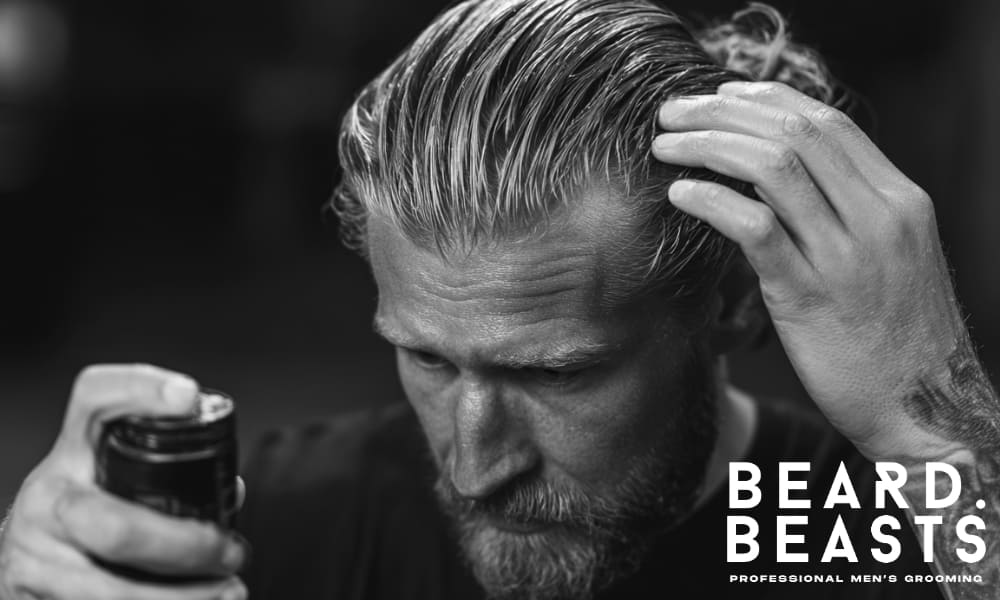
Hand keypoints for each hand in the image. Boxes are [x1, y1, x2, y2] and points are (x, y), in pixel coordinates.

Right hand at [0, 364, 247, 599]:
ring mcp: (32, 555)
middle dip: (186, 547)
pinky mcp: (29, 597)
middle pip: (117, 526)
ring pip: (111, 590)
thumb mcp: (115, 481)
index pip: (96, 399)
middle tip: (231, 554)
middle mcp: (48, 498)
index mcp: (74, 452)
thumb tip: (229, 492)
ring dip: (181, 598)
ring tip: (228, 594)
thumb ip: (169, 478)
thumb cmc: (89, 516)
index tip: (187, 396)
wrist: (21, 562)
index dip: (140, 390)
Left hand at [652, 81, 976, 460]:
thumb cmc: (895, 337)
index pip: (828, 121)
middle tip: (673, 114)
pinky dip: (712, 201)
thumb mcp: (889, 258)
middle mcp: (880, 216)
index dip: (763, 99)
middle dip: (723, 111)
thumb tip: (778, 178)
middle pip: (795, 130)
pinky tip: (680, 194)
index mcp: (899, 201)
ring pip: (773, 166)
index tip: (718, 96)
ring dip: (707, 145)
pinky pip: (756, 229)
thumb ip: (849, 213)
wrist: (924, 410)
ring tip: (665, 148)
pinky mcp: (812, 296)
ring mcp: (848, 255)